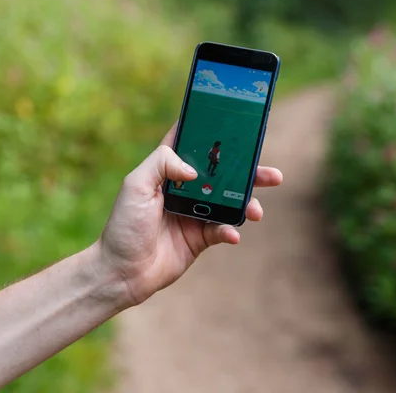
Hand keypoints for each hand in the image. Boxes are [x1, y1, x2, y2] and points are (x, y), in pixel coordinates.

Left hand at [96, 124, 282, 305]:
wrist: (122, 272)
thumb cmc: (123, 226)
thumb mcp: (135, 185)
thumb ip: (161, 164)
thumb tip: (194, 168)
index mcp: (166, 171)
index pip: (190, 144)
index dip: (210, 133)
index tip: (236, 123)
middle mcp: (183, 189)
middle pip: (221, 174)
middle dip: (248, 173)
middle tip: (272, 175)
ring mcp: (193, 213)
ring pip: (229, 202)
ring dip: (247, 204)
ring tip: (257, 211)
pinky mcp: (199, 238)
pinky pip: (222, 230)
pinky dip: (230, 231)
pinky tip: (232, 235)